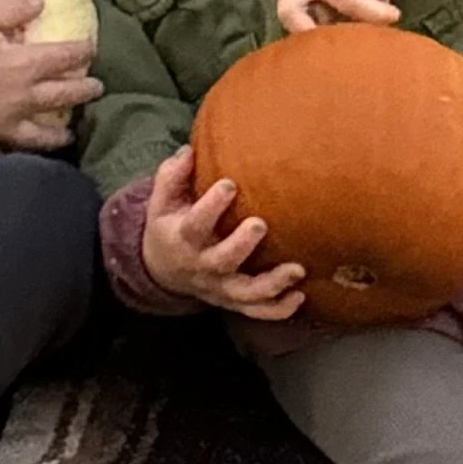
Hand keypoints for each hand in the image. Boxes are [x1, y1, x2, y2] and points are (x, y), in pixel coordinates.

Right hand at [0, 0, 101, 156]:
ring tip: (69, 134)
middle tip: (97, 88)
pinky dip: (13, 156)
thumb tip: (41, 3)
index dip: (81, 51)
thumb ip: (14, 8)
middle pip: (62, 97)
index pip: (64, 58)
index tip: (90, 48)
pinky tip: (19, 155)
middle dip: (84, 91)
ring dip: (59, 135)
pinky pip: (2, 155)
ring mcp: (1, 126)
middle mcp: (20, 100)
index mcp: (23, 65)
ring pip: (40, 137)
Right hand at [138, 150, 305, 319]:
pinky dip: (278, 309)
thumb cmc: (170, 226)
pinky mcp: (234, 301)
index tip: (229, 185)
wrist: (164, 270)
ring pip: (245, 293)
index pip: (194, 224)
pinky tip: (300, 296)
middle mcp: (202, 266)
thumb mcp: (162, 201)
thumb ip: (172, 176)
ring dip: (271, 284)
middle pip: (221, 261)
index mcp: (183, 238)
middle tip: (259, 224)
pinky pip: (256, 311)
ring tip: (297, 270)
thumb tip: (189, 152)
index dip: (210, 206)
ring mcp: (220, 287)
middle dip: (240, 245)